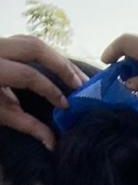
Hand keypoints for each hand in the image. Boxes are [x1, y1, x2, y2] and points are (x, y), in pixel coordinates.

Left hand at [0, 35, 82, 149]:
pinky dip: (48, 55)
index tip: (66, 106)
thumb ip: (26, 125)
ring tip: (77, 77)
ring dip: (58, 58)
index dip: (50, 90)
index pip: (28, 75)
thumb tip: (53, 143)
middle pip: (35, 47)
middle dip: (61, 65)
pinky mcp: (3, 43)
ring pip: (33, 41)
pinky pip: (28, 44)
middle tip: (82, 86)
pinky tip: (61, 70)